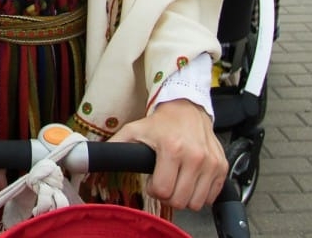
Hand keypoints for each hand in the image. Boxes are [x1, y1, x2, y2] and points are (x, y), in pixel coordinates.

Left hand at [110, 99, 227, 209]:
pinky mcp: (222, 167)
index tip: (153, 180)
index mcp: (172, 149)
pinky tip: (191, 178)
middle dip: (168, 195)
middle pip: (180, 200)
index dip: (154, 189)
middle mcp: (195, 157)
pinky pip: (212, 196)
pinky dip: (201, 193)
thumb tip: (89, 157)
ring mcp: (211, 163)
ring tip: (177, 179)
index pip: (163, 191)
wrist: (187, 108)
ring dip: (185, 196)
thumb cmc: (160, 122)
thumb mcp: (133, 130)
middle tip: (164, 180)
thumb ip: (115, 147)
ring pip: (197, 202)